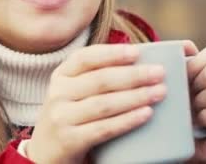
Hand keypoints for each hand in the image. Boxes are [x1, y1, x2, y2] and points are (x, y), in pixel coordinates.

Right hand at [27, 44, 166, 163]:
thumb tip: (139, 61)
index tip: (136, 52)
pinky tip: (146, 114)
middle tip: (159, 73)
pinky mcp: (69, 141)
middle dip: (134, 75)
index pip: (85, 58)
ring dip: (136, 96)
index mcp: (61, 75)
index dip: (111, 53)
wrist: (45, 155)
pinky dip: (127, 120)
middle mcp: (58, 93)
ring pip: (104, 103)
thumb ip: (95, 77)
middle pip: (100, 80)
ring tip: (159, 92)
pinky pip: (103, 128)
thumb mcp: (73, 92)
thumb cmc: (70, 117)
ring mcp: (61, 118)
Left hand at [184, 43, 205, 162]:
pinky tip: (202, 123)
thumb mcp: (195, 80)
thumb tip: (185, 45)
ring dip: (196, 104)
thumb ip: (191, 60)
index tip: (186, 76)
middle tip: (191, 98)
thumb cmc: (198, 106)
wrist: (203, 144)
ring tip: (196, 111)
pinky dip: (201, 119)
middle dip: (193, 86)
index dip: (195, 62)